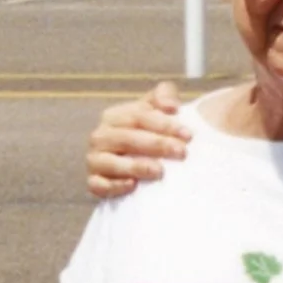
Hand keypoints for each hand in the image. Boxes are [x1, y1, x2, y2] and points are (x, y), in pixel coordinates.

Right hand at [88, 81, 188, 197]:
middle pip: (128, 138)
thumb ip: (163, 97)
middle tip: (182, 153)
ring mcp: (95, 160)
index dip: (164, 125)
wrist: (127, 166)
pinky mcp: (94, 182)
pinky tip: (133, 185)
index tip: (188, 135)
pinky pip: (99, 184)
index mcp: (115, 117)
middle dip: (157, 145)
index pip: (139, 117)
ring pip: (112, 162)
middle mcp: (101, 136)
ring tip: (160, 171)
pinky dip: (115, 186)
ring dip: (136, 166)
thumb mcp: (153, 112)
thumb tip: (171, 105)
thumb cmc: (146, 135)